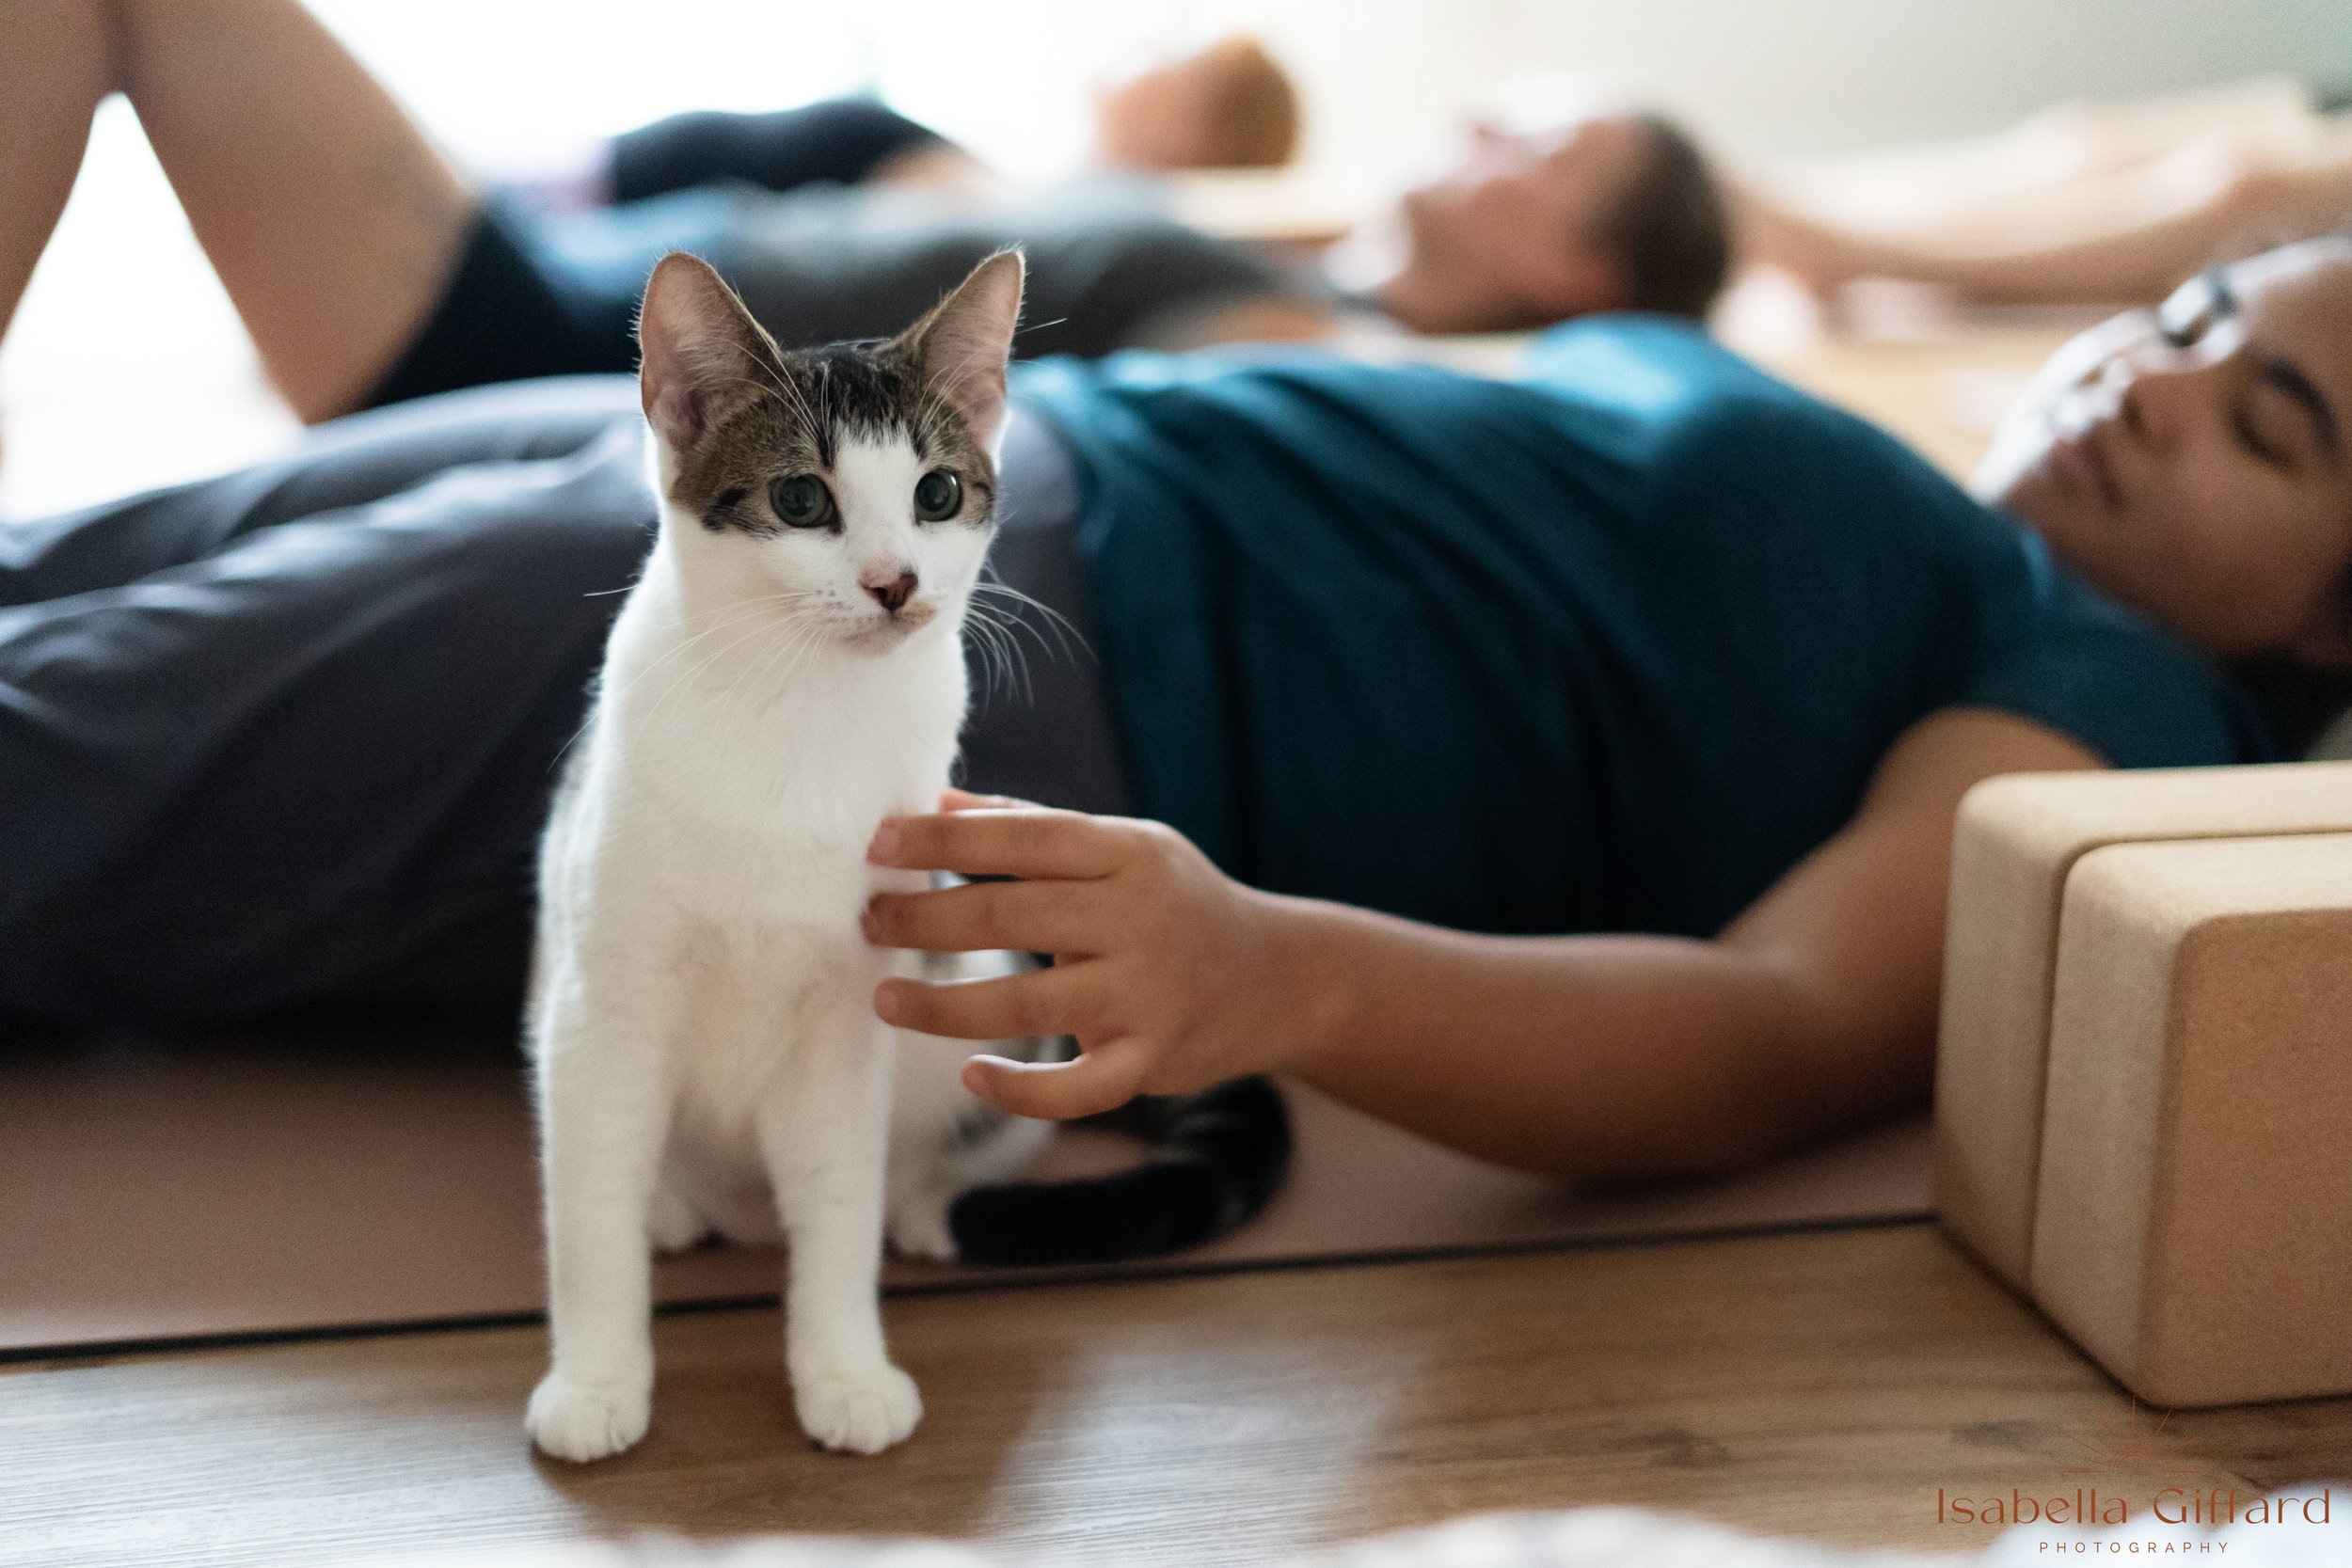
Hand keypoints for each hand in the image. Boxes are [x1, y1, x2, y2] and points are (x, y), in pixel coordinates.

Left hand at [863, 792, 1297, 1119]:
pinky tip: (973, 1075)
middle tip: (867, 921)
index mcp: (1127, 852)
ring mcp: (1147, 994)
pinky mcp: (1152, 1061)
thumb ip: (1034, 829)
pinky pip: (1076, 1089)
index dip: (940, 841)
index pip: (1019, 839)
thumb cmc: (1176, 903)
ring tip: (885, 997)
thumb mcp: (1123, 848)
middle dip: (923, 918)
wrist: (1279, 978)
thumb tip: (936, 802)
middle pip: (1009, 916)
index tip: (876, 846)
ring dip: (942, 1004)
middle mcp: (1138, 918)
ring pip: (1026, 1005)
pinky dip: (1020, 1089)